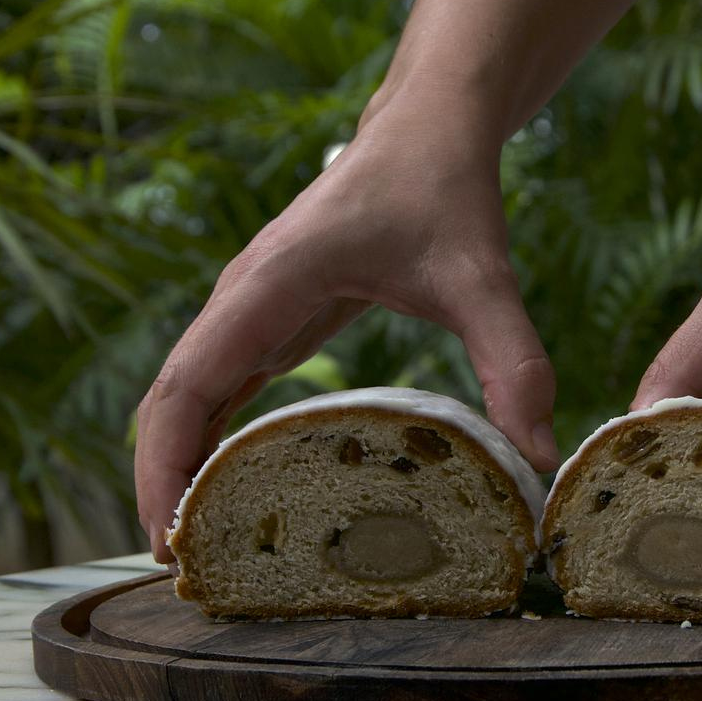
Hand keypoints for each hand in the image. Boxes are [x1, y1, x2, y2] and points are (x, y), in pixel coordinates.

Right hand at [133, 108, 559, 562]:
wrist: (429, 130)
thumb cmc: (445, 191)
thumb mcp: (483, 276)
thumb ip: (514, 362)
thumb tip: (539, 456)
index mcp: (270, 282)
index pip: (188, 381)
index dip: (165, 462)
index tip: (171, 534)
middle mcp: (243, 297)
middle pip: (170, 399)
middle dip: (163, 482)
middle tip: (184, 570)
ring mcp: (251, 309)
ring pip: (188, 397)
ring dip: (182, 466)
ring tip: (200, 554)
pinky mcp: (273, 321)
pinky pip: (222, 389)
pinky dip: (212, 443)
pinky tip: (229, 497)